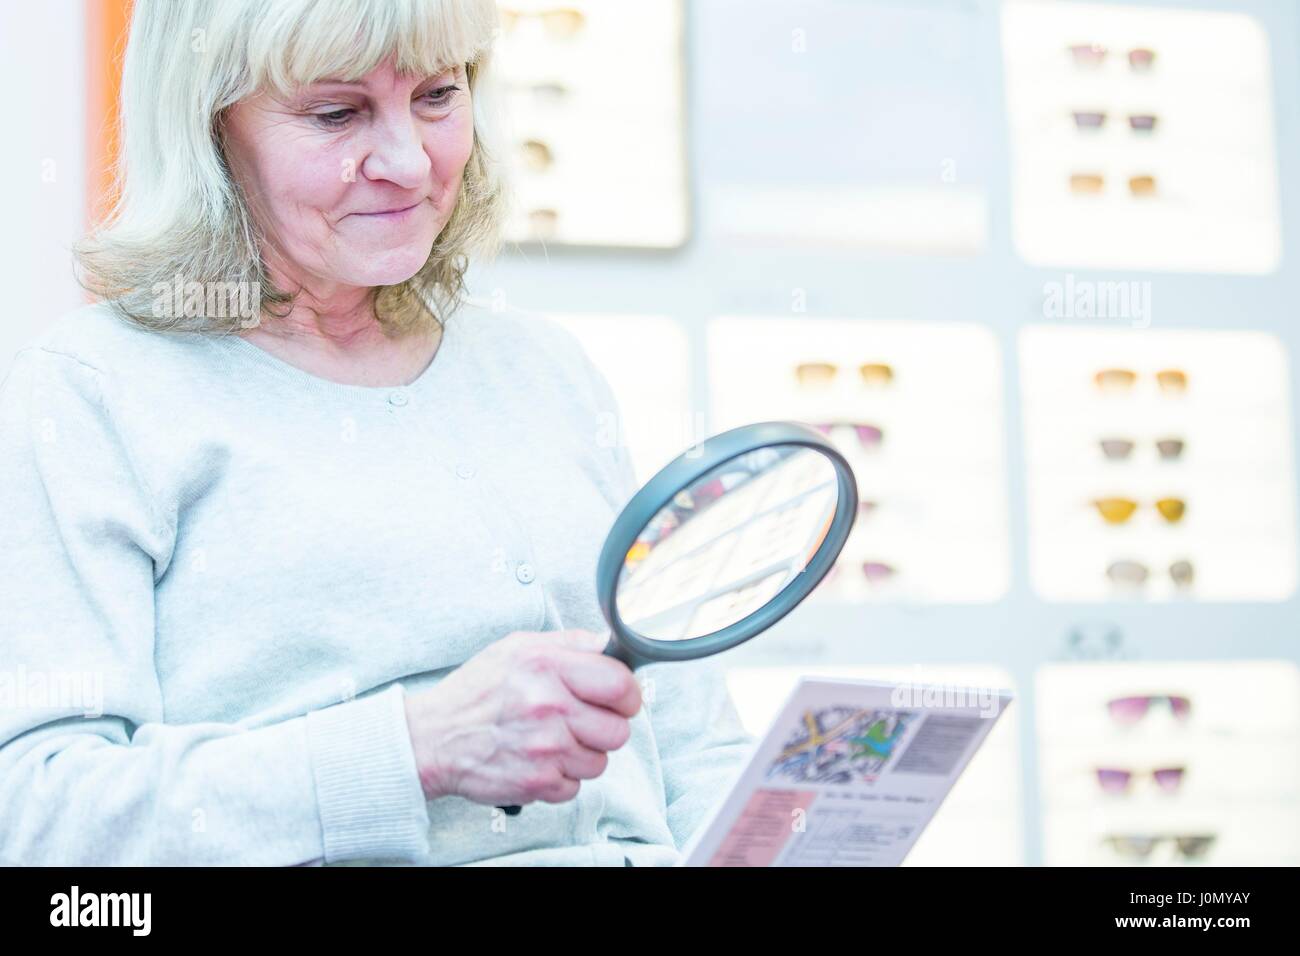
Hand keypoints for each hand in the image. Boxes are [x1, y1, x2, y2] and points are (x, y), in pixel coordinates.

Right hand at [402, 629, 641, 805]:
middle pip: (619, 730)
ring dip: (583, 754)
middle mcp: (549, 707)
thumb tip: (606, 644)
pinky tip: (541, 760)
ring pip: (600, 761)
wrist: (432, 737)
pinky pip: (576, 786)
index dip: (628, 695)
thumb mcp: (518, 647)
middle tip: (584, 721)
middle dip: (606, 727)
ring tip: (555, 740)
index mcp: (548, 667)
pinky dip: (562, 777)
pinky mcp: (538, 782)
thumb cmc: (475, 692)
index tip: (620, 698)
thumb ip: (568, 643)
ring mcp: (545, 748)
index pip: (621, 685)